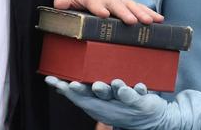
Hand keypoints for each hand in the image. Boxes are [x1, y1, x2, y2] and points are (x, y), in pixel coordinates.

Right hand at [46, 77, 180, 128]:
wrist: (149, 120)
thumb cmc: (118, 106)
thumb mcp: (96, 101)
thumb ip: (79, 92)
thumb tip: (54, 84)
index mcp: (96, 102)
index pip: (78, 94)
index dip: (65, 88)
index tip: (52, 79)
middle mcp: (108, 103)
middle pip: (95, 96)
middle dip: (84, 90)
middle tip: (73, 84)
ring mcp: (124, 104)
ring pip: (117, 95)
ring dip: (114, 88)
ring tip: (112, 82)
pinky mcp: (141, 102)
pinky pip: (139, 96)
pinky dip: (138, 90)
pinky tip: (139, 85)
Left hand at [54, 0, 162, 24]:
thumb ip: (63, 0)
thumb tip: (59, 5)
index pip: (94, 2)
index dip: (99, 7)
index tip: (104, 14)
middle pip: (117, 5)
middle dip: (124, 12)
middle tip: (131, 21)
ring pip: (131, 6)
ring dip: (141, 13)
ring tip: (150, 22)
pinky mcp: (127, 3)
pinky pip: (140, 7)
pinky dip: (150, 12)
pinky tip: (160, 20)